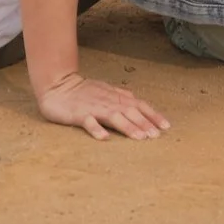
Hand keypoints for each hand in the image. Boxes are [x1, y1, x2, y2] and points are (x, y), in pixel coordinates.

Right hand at [33, 70, 171, 140]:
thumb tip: (138, 100)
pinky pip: (88, 122)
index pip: (138, 105)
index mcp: (115, 97)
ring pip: (113, 116)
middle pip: (129, 111)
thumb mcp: (105, 90)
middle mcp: (107, 101)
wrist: (57, 85)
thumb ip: (121, 96)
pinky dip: (96, 129)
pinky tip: (104, 138)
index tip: (166, 127)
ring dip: (128, 126)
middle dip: (144, 123)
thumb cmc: (83, 91)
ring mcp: (93, 107)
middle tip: (156, 136)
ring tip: (139, 138)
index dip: (153, 115)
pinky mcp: (77, 114)